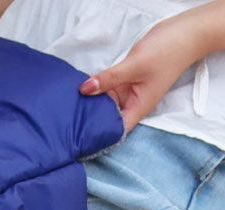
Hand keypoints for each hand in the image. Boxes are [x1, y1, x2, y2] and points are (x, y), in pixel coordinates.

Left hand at [80, 1, 224, 130]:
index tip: (80, 139)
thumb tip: (84, 89)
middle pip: (106, 117)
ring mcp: (128, 90)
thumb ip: (109, 78)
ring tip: (66, 105)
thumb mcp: (134, 66)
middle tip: (64, 120)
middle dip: (88, 118)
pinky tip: (78, 86)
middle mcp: (132, 102)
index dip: (99, 136)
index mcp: (138, 107)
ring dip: (90, 101)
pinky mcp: (125, 78)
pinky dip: (95, 86)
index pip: (116, 130)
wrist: (185, 31)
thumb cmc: (167, 51)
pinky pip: (107, 85)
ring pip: (104, 101)